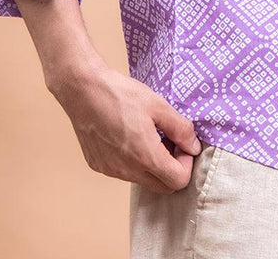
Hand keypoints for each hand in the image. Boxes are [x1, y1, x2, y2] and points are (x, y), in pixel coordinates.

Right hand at [51, 62, 201, 192]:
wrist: (84, 90)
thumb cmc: (121, 94)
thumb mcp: (158, 105)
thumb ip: (181, 129)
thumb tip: (194, 147)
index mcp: (145, 157)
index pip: (178, 181)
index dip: (186, 163)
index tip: (182, 143)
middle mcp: (127, 171)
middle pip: (162, 186)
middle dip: (172, 168)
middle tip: (169, 141)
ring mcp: (111, 171)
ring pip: (142, 179)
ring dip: (152, 165)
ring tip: (149, 135)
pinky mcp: (98, 166)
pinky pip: (124, 172)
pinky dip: (133, 161)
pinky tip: (129, 136)